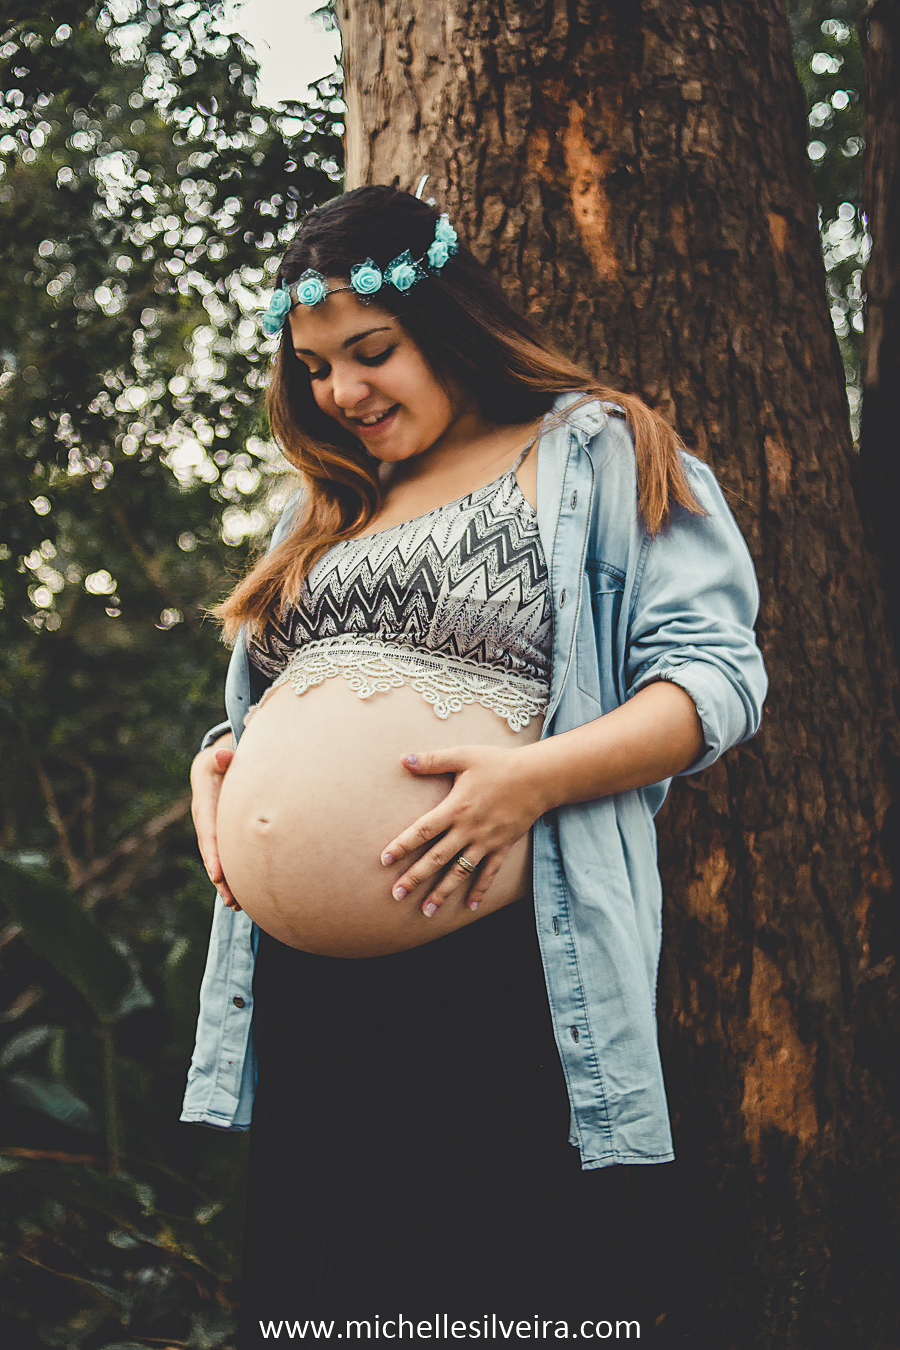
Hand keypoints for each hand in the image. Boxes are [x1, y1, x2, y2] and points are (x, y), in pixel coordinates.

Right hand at [190, 736, 240, 910]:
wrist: (214, 772)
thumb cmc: (221, 764)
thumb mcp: (218, 760)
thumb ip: (221, 759)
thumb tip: (224, 755)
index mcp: (205, 808)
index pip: (210, 833)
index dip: (214, 854)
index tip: (219, 873)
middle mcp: (207, 826)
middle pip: (213, 855)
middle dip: (221, 877)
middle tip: (230, 898)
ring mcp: (215, 835)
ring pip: (220, 862)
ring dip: (227, 885)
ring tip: (237, 906)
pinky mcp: (225, 840)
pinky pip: (229, 861)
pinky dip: (235, 878)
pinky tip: (245, 898)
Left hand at [380, 746, 545, 915]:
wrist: (538, 777)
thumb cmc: (498, 763)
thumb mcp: (463, 756)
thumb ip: (432, 760)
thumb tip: (402, 758)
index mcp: (455, 809)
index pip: (422, 831)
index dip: (402, 845)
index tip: (384, 860)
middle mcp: (468, 830)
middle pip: (437, 858)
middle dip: (415, 877)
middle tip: (396, 894)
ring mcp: (486, 842)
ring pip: (460, 872)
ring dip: (442, 892)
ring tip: (426, 911)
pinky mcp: (502, 847)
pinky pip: (489, 873)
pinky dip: (480, 890)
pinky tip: (469, 907)